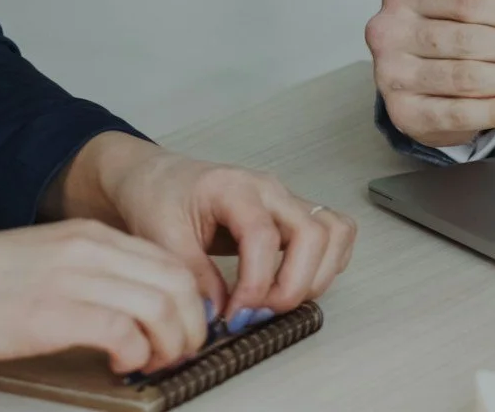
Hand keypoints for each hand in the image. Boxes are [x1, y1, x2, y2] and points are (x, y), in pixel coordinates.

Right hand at [0, 222, 213, 375]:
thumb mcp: (48, 260)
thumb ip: (90, 273)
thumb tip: (131, 307)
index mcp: (91, 236)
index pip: (170, 262)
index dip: (189, 303)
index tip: (183, 330)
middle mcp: (90, 251)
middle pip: (178, 284)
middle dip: (191, 327)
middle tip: (178, 354)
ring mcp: (73, 280)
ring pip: (161, 307)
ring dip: (170, 344)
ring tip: (152, 363)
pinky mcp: (52, 314)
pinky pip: (124, 331)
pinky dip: (136, 354)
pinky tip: (123, 364)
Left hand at [60, 133, 356, 319]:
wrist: (159, 180)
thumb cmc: (160, 198)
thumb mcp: (162, 237)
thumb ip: (194, 275)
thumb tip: (220, 311)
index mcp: (235, 188)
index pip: (264, 236)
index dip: (256, 284)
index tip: (236, 314)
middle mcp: (271, 190)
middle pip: (314, 233)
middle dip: (295, 285)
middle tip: (261, 312)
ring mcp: (288, 201)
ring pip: (335, 232)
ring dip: (317, 276)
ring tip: (279, 301)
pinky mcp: (295, 216)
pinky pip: (336, 234)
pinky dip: (327, 264)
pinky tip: (295, 283)